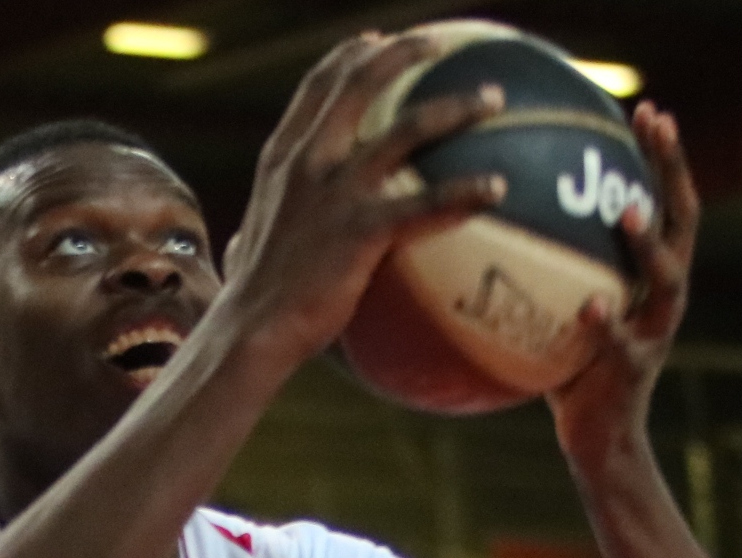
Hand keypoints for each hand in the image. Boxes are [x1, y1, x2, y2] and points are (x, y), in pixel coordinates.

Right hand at [217, 31, 510, 371]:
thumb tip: (243, 246)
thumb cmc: (253, 300)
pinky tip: (497, 188)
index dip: (348, 57)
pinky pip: (426, 204)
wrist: (251, 331)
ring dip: (455, 107)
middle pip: (359, 85)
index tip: (374, 41)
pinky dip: (465, 191)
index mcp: (283, 160)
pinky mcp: (361, 231)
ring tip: (493, 99)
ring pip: (406, 130)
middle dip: (403, 53)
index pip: (316, 87)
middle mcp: (308, 163)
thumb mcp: (247, 246)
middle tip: (439, 44)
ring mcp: (335, 194)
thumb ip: (256, 231)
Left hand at [544, 101, 700, 472]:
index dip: (663, 157)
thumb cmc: (571, 369)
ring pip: (668, 280)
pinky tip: (589, 305)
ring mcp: (654, 332)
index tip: (648, 110)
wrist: (598, 440)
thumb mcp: (558, 307)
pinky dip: (606, 324)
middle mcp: (663, 296)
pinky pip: (621, 344)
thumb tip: (485, 225)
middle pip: (682, 222)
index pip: (666, 202)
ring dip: (647, 245)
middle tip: (656, 127)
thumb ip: (543, 268)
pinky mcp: (634, 371)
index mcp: (651, 276)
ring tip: (625, 214)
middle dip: (671, 171)